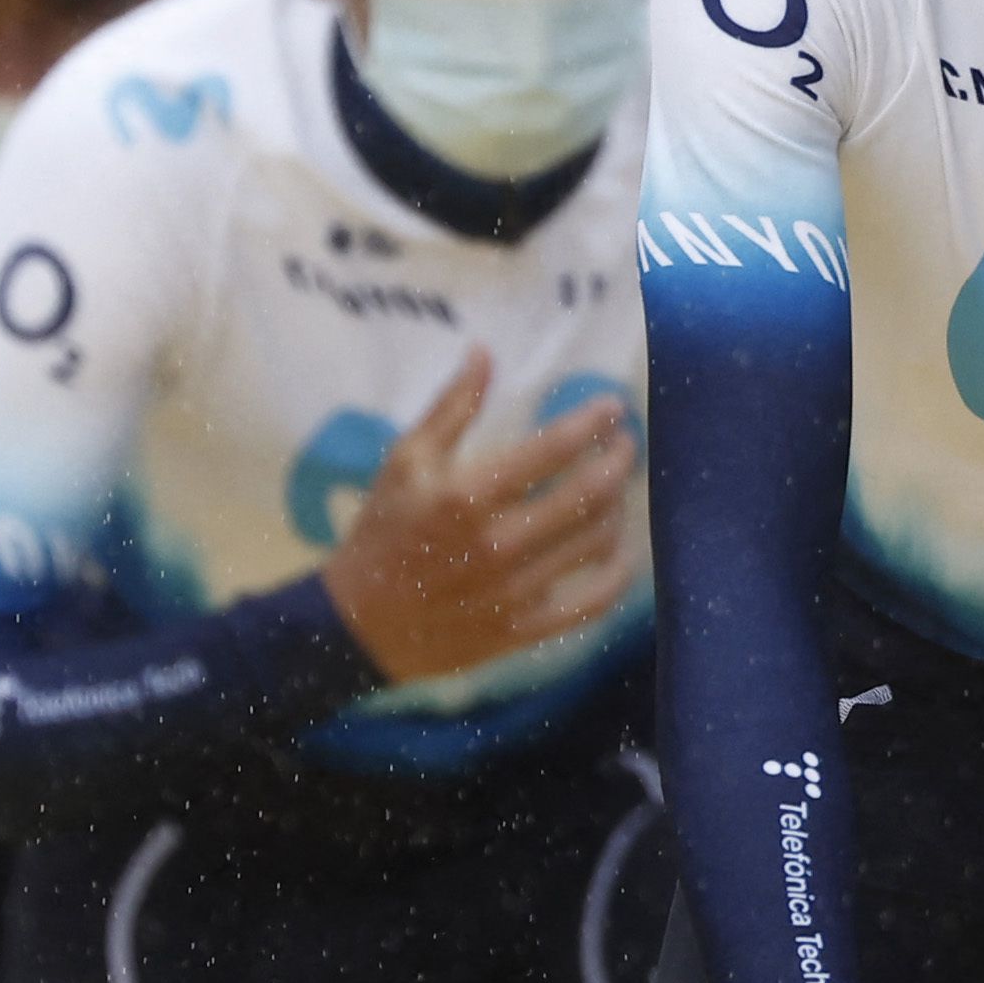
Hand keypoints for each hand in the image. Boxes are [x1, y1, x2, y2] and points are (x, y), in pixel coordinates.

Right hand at [318, 349, 638, 684]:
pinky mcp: (522, 629)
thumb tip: (485, 353)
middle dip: (619, 461)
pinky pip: (592, 603)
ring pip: (596, 543)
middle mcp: (499, 542)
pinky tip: (619, 551)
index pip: (554, 449)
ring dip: (618, 507)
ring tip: (616, 488)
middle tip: (625, 444)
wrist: (358, 622)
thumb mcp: (405, 461)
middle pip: (588, 494)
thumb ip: (451, 408)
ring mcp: (515, 591)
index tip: (611, 407)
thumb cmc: (383, 531)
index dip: (593, 422)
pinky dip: (617, 574)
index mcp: (468, 494)